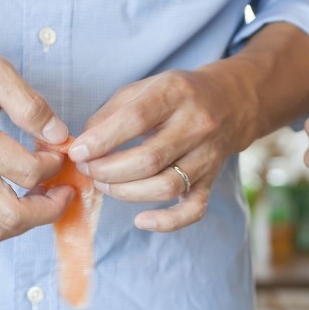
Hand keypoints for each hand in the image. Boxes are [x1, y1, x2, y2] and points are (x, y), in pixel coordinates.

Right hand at [0, 40, 74, 241]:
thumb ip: (30, 106)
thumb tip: (59, 136)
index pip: (26, 172)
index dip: (54, 167)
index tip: (59, 153)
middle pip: (11, 216)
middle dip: (48, 210)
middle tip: (62, 192)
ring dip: (26, 222)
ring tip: (40, 198)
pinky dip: (2, 222)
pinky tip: (15, 200)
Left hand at [67, 67, 249, 231]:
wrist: (231, 102)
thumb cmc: (177, 95)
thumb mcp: (145, 87)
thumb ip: (112, 112)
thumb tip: (84, 145)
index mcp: (176, 93)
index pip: (136, 119)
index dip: (102, 140)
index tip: (77, 152)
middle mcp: (196, 125)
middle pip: (149, 159)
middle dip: (109, 170)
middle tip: (88, 169)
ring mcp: (207, 156)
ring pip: (165, 187)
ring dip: (127, 193)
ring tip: (105, 184)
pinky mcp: (211, 181)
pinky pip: (193, 210)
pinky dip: (166, 223)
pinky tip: (141, 221)